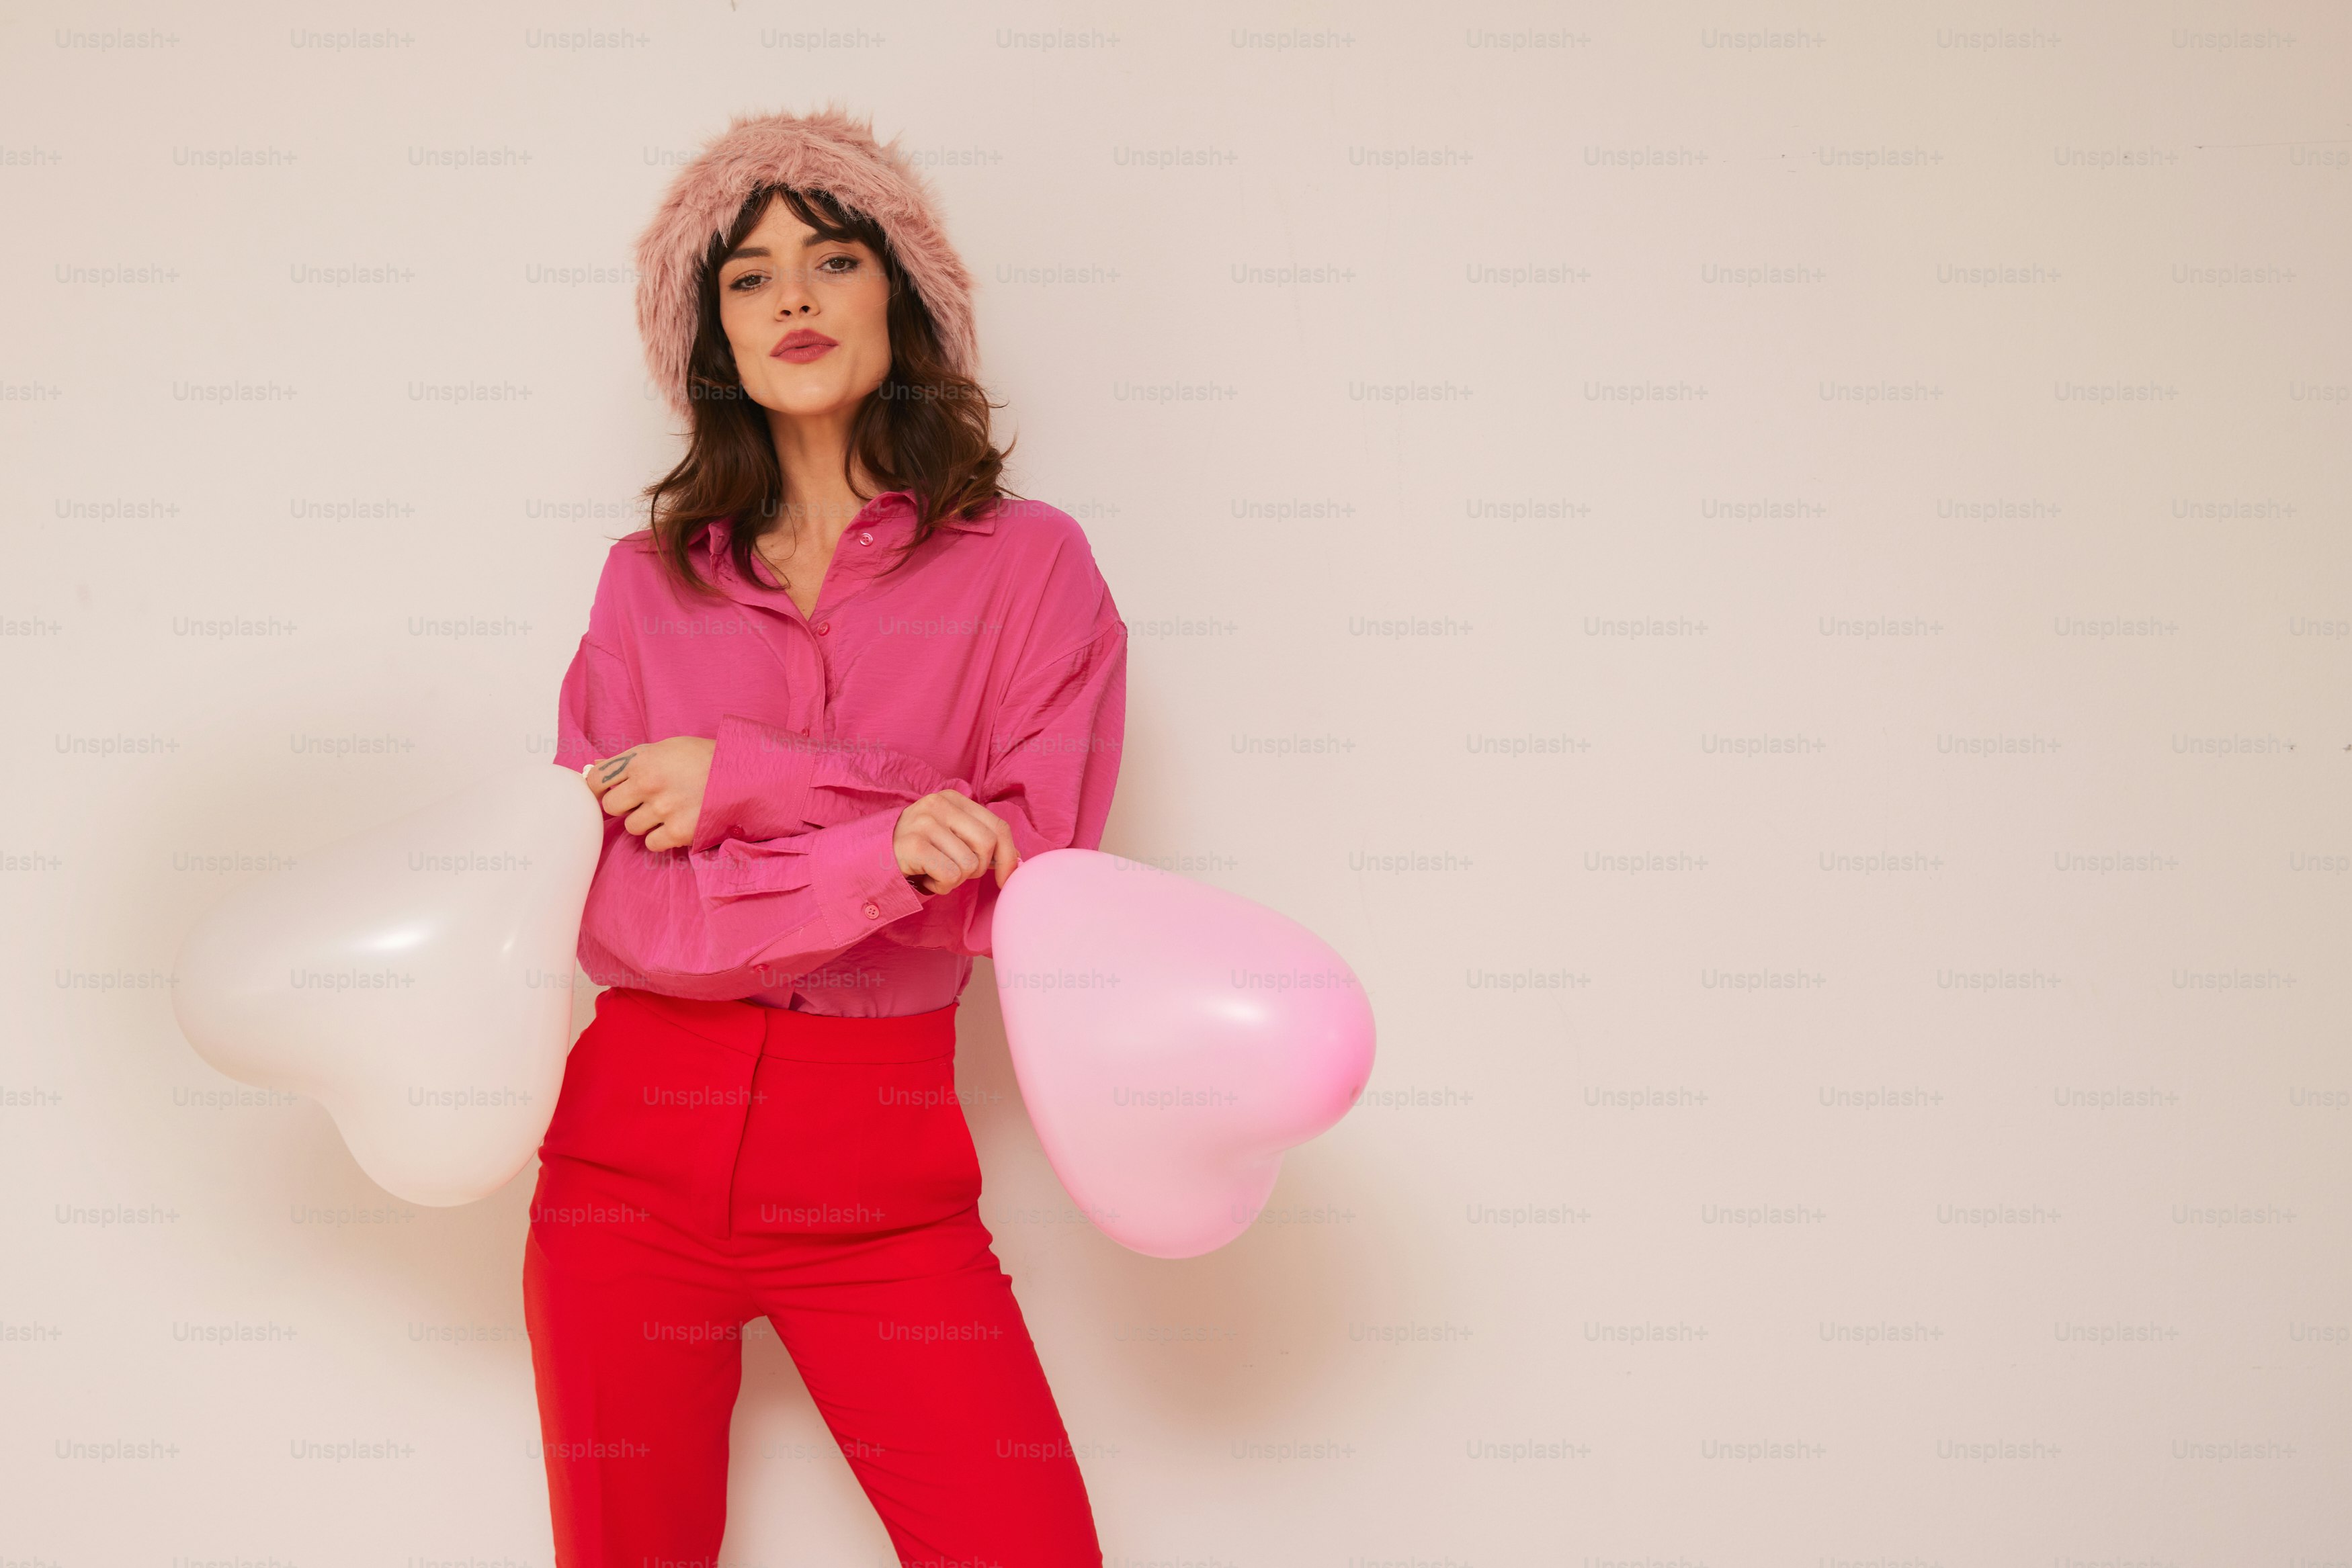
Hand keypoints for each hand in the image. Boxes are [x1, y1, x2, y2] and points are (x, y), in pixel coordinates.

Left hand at [584, 737, 715, 852]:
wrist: (745, 774)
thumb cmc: (705, 758)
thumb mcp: (667, 748)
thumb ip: (633, 760)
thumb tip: (595, 770)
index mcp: (642, 759)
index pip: (596, 779)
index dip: (598, 788)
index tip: (606, 792)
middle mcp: (649, 783)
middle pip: (610, 806)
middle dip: (624, 805)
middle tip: (644, 800)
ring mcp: (664, 809)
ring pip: (632, 827)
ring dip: (645, 822)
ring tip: (668, 810)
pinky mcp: (679, 831)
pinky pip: (652, 843)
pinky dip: (661, 837)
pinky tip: (676, 824)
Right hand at [893, 790, 1018, 895]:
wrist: (873, 859)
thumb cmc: (920, 851)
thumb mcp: (951, 836)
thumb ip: (981, 841)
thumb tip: (1017, 860)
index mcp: (953, 798)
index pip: (998, 826)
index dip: (1009, 856)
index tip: (1007, 878)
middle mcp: (938, 804)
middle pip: (988, 844)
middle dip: (978, 868)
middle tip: (957, 871)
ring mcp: (924, 823)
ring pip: (969, 865)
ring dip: (955, 880)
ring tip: (935, 871)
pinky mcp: (913, 845)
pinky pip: (950, 875)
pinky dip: (941, 886)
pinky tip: (925, 877)